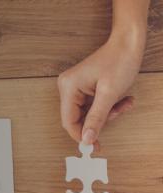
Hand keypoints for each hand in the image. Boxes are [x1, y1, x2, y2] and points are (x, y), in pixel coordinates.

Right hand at [58, 15, 146, 147]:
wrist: (128, 43)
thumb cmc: (119, 61)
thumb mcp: (110, 93)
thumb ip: (97, 118)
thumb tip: (87, 139)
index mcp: (68, 87)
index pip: (69, 121)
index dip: (81, 135)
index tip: (94, 146)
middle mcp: (67, 87)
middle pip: (78, 117)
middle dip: (100, 120)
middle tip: (117, 115)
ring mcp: (75, 87)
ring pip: (88, 113)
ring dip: (108, 112)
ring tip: (125, 103)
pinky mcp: (84, 87)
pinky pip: (93, 105)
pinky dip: (108, 106)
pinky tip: (122, 99)